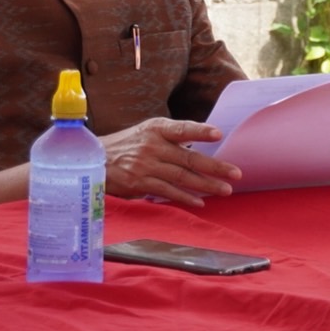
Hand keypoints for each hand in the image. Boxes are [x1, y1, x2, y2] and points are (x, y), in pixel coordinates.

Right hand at [100, 118, 241, 206]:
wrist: (93, 160)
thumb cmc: (128, 144)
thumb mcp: (147, 131)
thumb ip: (172, 136)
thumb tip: (202, 143)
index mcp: (156, 129)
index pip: (182, 128)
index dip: (200, 131)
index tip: (218, 134)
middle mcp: (152, 146)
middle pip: (189, 157)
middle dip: (215, 167)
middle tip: (236, 173)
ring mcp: (145, 166)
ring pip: (182, 176)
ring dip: (205, 185)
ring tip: (225, 190)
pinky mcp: (139, 183)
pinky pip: (167, 191)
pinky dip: (185, 197)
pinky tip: (200, 202)